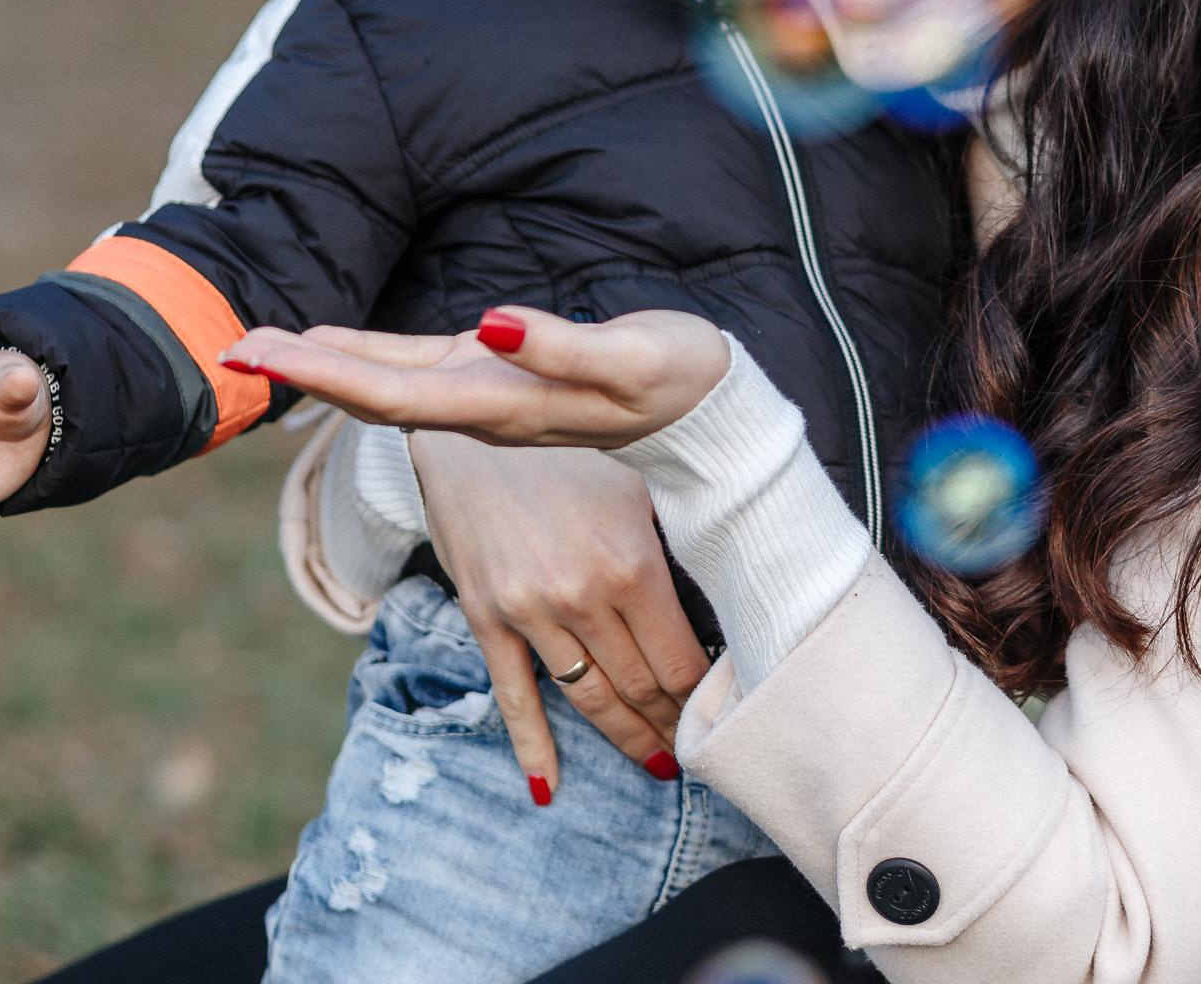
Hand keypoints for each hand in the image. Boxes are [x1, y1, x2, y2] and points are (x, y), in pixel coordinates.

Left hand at [219, 307, 729, 449]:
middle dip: (304, 371)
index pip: (395, 394)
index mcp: (503, 405)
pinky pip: (415, 371)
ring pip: (387, 384)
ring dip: (322, 366)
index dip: (326, 373)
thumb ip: (560, 347)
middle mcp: (483, 408)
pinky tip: (328, 344)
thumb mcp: (630, 361)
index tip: (264, 355)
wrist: (711, 416)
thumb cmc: (678, 380)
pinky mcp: (498, 379)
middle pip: (374, 393)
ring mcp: (486, 398)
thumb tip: (489, 326)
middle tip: (230, 347)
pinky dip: (363, 358)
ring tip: (259, 345)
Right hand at [407, 430, 709, 799]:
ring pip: (589, 700)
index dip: (707, 698)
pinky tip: (550, 787)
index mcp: (630, 563)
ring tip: (656, 763)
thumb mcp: (637, 478)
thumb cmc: (569, 442)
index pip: (682, 661)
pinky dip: (533, 747)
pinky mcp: (485, 616)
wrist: (471, 412)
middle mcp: (580, 597)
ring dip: (627, 738)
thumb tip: (727, 594)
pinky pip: (512, 695)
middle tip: (701, 752)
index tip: (729, 715)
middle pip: (641, 688)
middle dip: (674, 725)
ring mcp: (528, 612)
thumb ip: (675, 539)